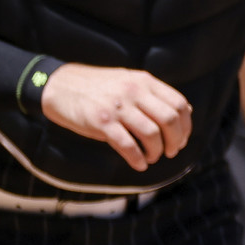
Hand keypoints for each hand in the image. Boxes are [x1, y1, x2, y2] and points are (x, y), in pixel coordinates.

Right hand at [39, 62, 190, 170]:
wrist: (58, 85)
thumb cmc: (97, 87)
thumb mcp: (128, 80)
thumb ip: (152, 93)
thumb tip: (184, 111)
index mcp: (144, 81)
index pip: (179, 104)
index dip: (186, 125)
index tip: (182, 138)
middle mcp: (133, 92)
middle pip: (169, 120)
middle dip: (175, 141)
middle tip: (171, 151)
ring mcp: (117, 107)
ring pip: (152, 134)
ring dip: (157, 151)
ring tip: (152, 157)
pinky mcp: (101, 122)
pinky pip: (128, 145)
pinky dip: (138, 158)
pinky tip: (139, 163)